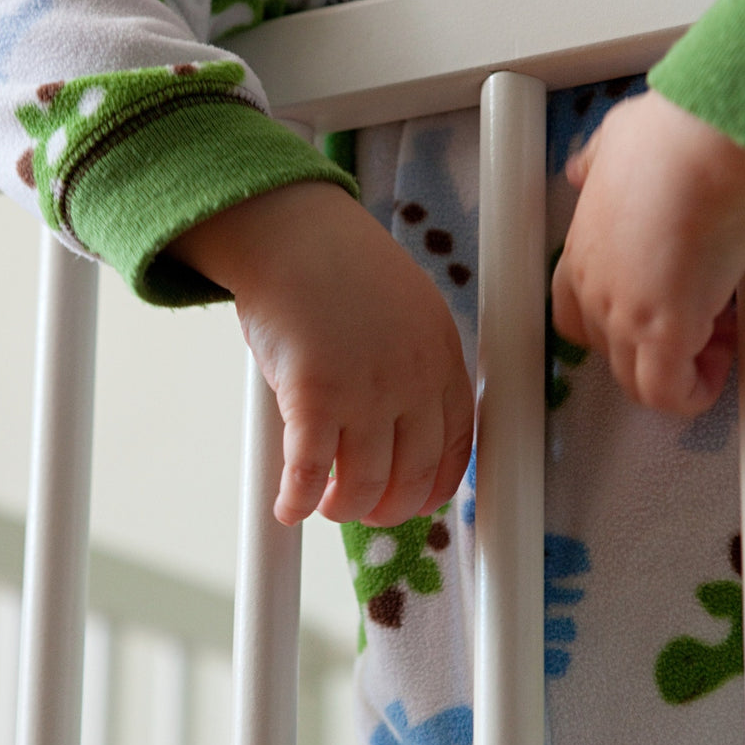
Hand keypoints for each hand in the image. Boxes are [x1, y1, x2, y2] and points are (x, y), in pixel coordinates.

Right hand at [168, 182, 473, 526]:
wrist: (294, 233)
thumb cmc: (341, 269)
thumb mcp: (410, 310)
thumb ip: (417, 364)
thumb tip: (404, 420)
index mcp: (441, 360)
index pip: (457, 449)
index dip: (435, 488)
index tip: (416, 501)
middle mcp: (411, 382)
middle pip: (412, 477)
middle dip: (387, 508)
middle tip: (366, 511)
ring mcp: (364, 391)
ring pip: (362, 485)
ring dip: (342, 508)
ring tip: (326, 505)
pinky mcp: (313, 396)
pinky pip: (307, 472)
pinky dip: (296, 500)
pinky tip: (287, 507)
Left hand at [551, 90, 744, 414]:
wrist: (703, 142)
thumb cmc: (672, 135)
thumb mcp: (613, 142)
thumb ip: (598, 162)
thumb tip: (585, 167)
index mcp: (583, 251)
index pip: (576, 314)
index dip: (617, 323)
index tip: (662, 306)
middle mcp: (594, 289)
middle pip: (610, 351)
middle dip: (660, 345)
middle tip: (708, 317)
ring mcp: (624, 314)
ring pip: (637, 379)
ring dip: (681, 369)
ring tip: (721, 337)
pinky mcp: (664, 331)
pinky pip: (667, 394)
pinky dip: (694, 392)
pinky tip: (721, 362)